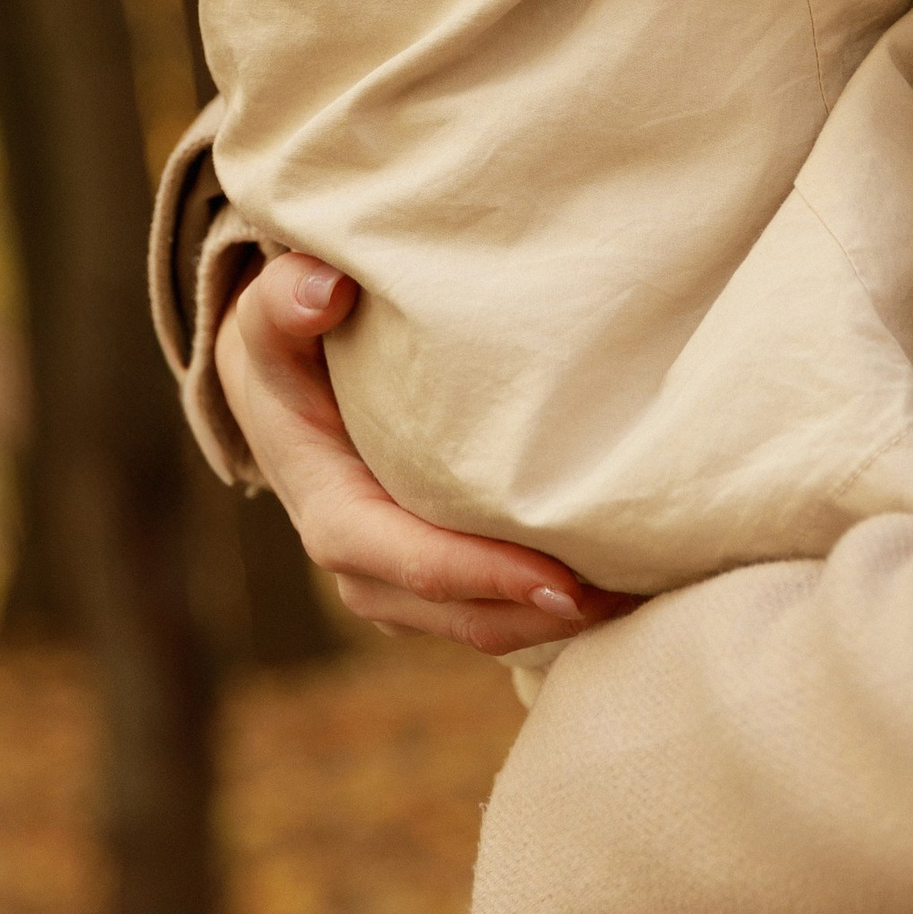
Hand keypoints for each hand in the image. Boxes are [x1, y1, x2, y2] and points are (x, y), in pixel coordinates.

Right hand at [217, 253, 633, 655]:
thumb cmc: (289, 353)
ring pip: (482, 627)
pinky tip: (616, 583)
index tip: (560, 580)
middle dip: (540, 613)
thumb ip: (285, 302)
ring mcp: (397, 587)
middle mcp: (363, 569)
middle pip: (459, 614)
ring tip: (639, 591)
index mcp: (331, 514)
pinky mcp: (431, 584)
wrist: (282, 395)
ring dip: (556, 621)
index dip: (483, 578)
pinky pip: (492, 615)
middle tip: (628, 590)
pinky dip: (549, 610)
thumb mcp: (273, 324)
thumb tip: (323, 287)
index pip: (409, 561)